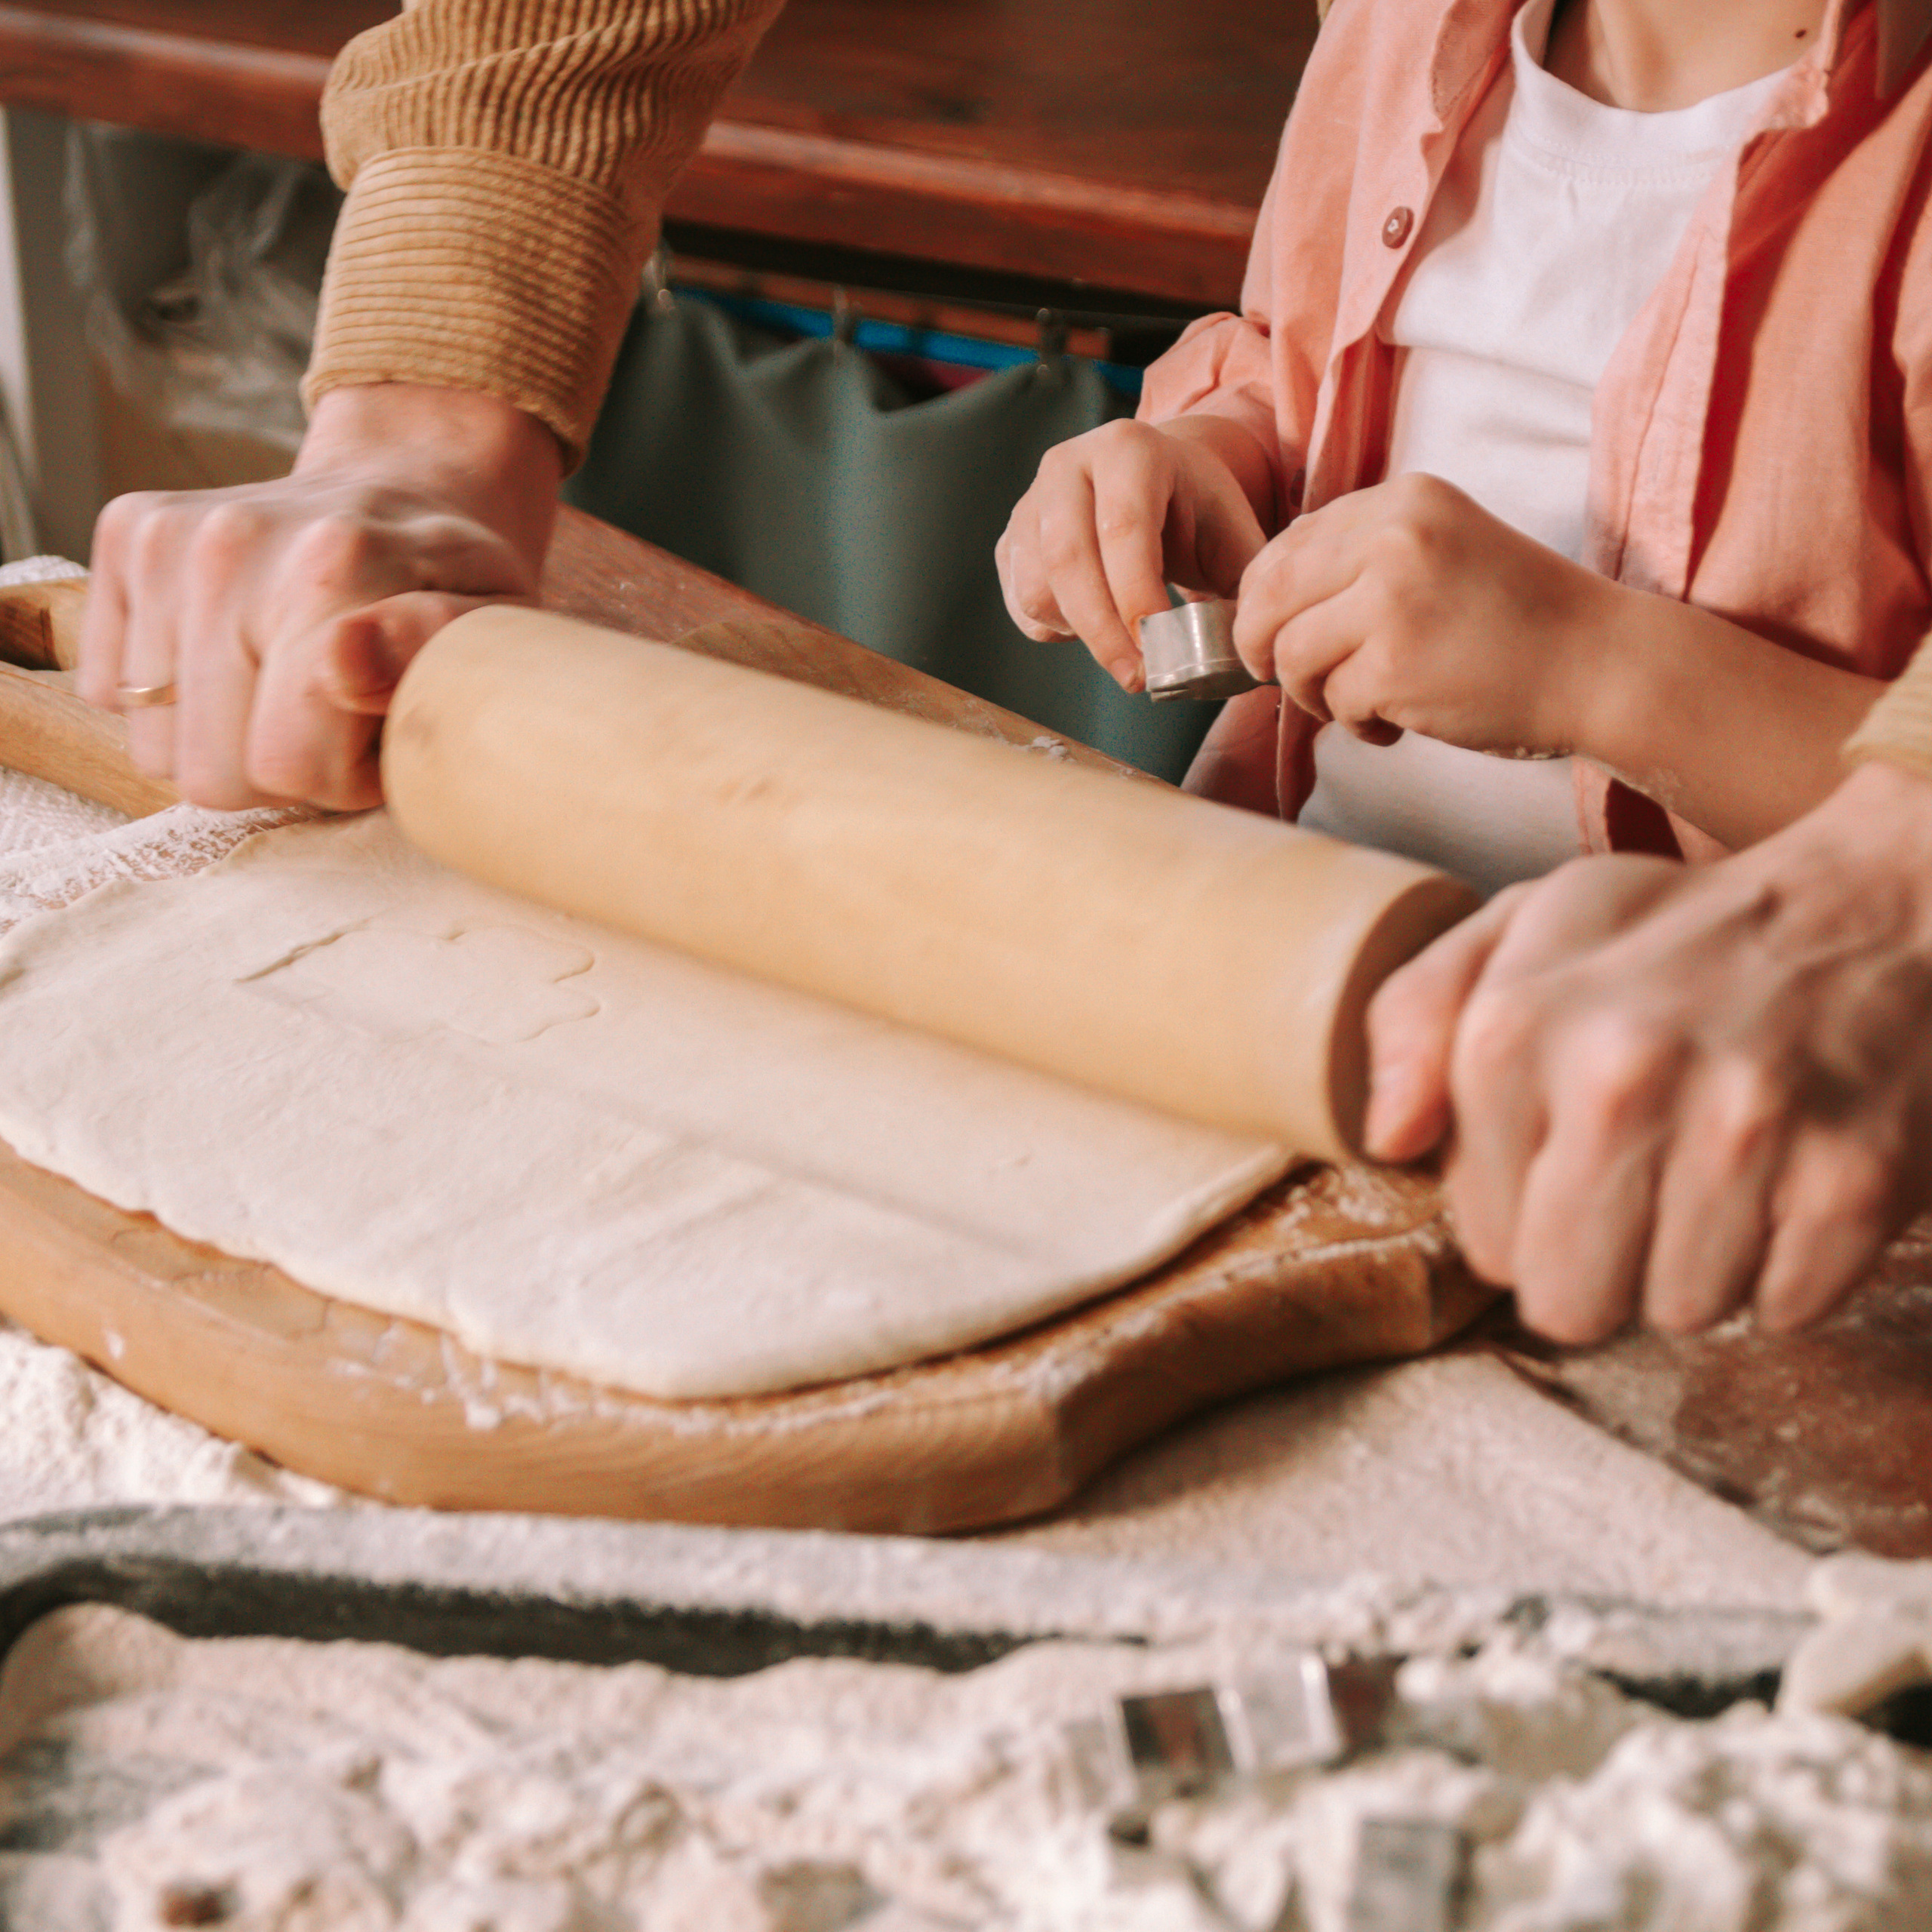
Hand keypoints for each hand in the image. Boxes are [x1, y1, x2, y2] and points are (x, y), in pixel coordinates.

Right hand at [78, 384, 562, 811]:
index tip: (374, 732)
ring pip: (155, 744)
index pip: (284, 763)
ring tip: (289, 678)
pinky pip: (109, 690)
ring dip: (226, 734)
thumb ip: (435, 650)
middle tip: (333, 710)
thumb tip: (342, 660)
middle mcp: (230, 544)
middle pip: (211, 771)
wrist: (406, 483)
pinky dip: (174, 695)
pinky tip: (238, 650)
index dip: (340, 775)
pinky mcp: (125, 535)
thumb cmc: (455, 581)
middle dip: (281, 764)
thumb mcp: (492, 626)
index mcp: (333, 568)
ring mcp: (166, 538)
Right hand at [996, 415, 1272, 689]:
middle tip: (1138, 677)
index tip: (1159, 651)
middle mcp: (1067, 465)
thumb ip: (1243, 582)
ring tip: (1121, 642)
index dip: (1137, 597)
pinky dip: (1056, 629)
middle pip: (1067, 559)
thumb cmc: (1193, 509)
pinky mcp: (1009, 539)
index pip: (1123, 528)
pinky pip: (1020, 601)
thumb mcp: (1231, 532)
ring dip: (1079, 632)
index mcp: (1129, 449)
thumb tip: (1244, 651)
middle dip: (1103, 632)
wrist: (1152, 481)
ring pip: (1037, 587)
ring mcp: (1030, 502)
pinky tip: (1093, 624)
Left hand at [1232, 472, 1607, 753]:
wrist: (1602, 665)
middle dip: (1260, 645)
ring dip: (1312, 694)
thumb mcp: (1443, 549)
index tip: (1272, 633)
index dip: (1263, 598)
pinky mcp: (1393, 665)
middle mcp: (1392, 536)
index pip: (1288, 545)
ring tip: (1361, 703)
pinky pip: (1333, 703)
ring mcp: (1390, 600)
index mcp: (1402, 500)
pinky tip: (1397, 724)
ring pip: (1290, 654)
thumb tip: (1269, 599)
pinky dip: (1357, 725)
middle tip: (1282, 678)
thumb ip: (1366, 557)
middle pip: (1267, 595)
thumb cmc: (1521, 621)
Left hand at [1363, 760, 1931, 1341]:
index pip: (1485, 1240)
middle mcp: (1618, 1075)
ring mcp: (1742, 1129)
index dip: (1533, 1212)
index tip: (1578, 1148)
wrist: (1887, 903)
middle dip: (1605, 1260)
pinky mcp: (1852, 1181)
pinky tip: (1793, 1173)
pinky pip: (1785, 1309)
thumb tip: (1388, 1138)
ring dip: (1702, 1259)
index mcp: (1514, 1025)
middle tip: (1652, 1177)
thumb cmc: (1682, 934)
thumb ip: (1417, 1017)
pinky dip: (1793, 1262)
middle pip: (1569, 1301)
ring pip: (1680, 1312)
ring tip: (1726, 1162)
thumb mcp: (1524, 930)